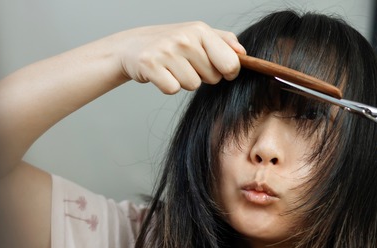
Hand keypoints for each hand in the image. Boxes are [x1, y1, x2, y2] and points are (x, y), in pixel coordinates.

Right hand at [117, 22, 245, 94]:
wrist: (132, 46)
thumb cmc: (170, 43)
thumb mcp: (197, 35)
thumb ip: (223, 41)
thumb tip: (243, 54)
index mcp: (200, 30)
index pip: (231, 63)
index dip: (229, 72)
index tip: (222, 70)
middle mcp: (184, 38)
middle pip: (213, 78)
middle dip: (203, 76)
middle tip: (187, 65)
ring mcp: (166, 51)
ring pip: (193, 85)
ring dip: (184, 81)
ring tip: (173, 68)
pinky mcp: (151, 66)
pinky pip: (173, 89)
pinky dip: (168, 86)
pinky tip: (162, 74)